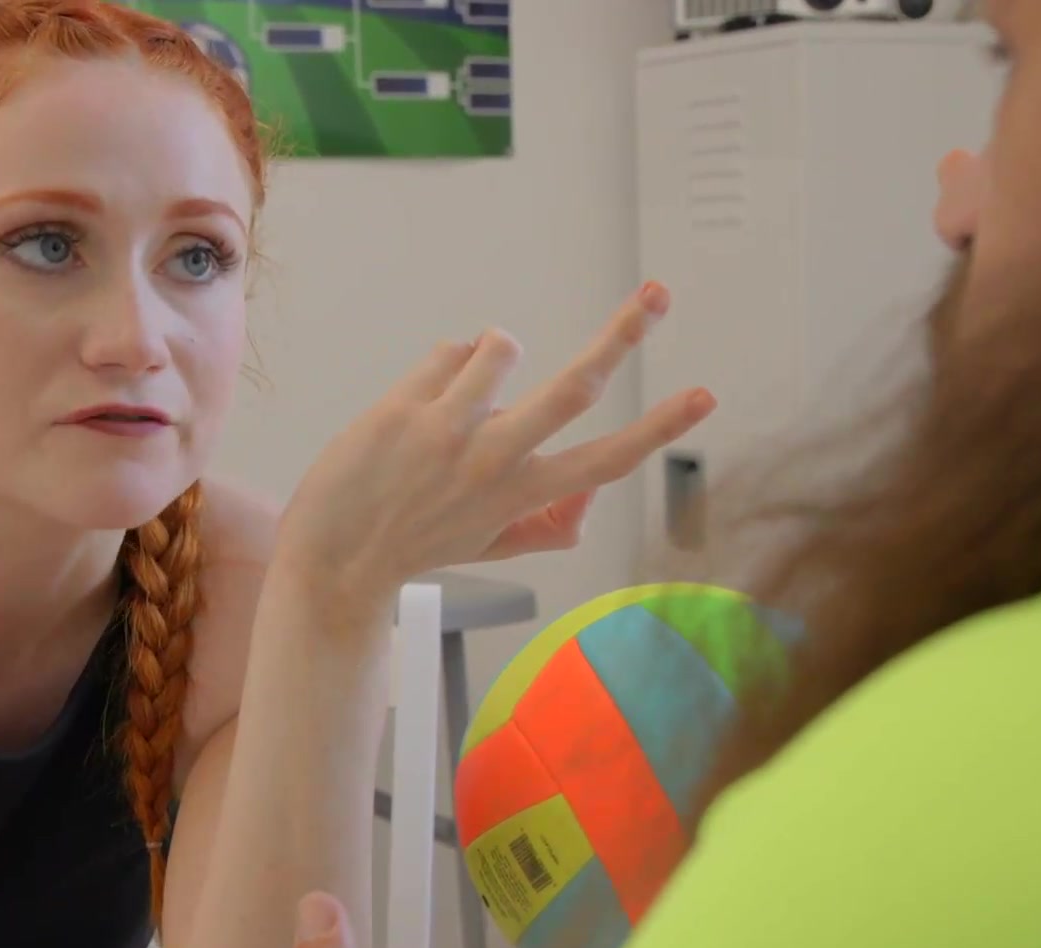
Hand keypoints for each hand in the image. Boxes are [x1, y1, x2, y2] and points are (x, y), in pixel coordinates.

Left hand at [276, 282, 713, 604]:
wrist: (334, 560)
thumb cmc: (414, 544)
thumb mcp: (488, 545)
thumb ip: (545, 526)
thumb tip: (589, 503)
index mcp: (523, 496)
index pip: (608, 460)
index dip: (661, 427)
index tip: (705, 395)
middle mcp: (494, 463)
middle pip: (576, 387)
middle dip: (624, 335)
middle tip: (657, 294)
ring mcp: (450, 433)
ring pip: (500, 347)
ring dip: (492, 354)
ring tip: (462, 393)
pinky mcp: (406, 410)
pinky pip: (449, 351)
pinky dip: (446, 365)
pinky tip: (421, 405)